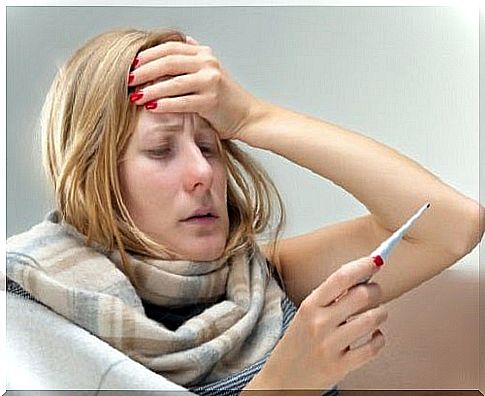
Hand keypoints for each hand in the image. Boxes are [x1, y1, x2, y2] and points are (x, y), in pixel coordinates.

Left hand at [127, 35, 262, 140]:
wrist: (248, 117)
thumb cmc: (227, 99)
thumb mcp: (211, 72)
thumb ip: (195, 57)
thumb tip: (182, 41)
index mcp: (204, 55)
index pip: (170, 49)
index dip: (148, 55)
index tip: (131, 64)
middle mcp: (208, 64)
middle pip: (168, 62)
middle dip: (144, 71)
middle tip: (128, 79)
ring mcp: (211, 82)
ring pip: (173, 82)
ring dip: (151, 89)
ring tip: (136, 96)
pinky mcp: (211, 101)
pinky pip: (182, 102)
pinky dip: (164, 104)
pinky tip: (152, 107)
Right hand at [253, 256, 387, 390]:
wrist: (282, 380)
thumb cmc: (297, 344)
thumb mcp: (305, 315)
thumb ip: (329, 299)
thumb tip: (361, 278)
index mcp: (309, 306)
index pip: (341, 278)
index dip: (363, 265)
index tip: (377, 259)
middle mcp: (319, 323)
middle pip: (361, 295)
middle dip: (376, 290)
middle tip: (376, 292)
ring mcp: (330, 345)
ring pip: (372, 320)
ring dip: (381, 314)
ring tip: (376, 315)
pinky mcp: (340, 367)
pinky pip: (373, 347)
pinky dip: (379, 339)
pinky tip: (374, 337)